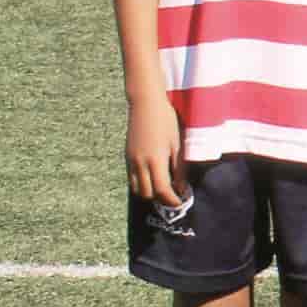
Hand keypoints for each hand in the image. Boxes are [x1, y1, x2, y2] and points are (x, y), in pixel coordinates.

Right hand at [125, 90, 187, 207]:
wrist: (146, 105)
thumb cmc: (167, 121)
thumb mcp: (178, 145)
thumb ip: (179, 167)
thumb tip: (180, 186)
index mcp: (155, 160)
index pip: (161, 190)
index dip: (171, 200)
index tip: (180, 202)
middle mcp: (140, 163)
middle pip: (147, 193)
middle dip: (160, 199)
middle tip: (173, 196)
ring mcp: (131, 160)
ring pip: (136, 188)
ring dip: (149, 192)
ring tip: (163, 188)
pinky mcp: (126, 156)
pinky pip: (131, 177)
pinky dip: (141, 183)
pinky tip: (153, 177)